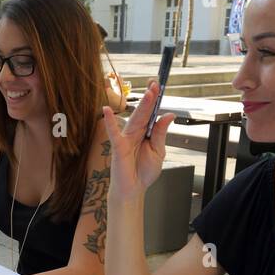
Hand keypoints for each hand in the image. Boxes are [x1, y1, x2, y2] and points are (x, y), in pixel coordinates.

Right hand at [102, 79, 173, 202]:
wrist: (133, 189)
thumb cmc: (143, 172)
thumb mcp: (158, 152)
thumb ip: (161, 133)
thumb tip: (168, 116)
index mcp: (147, 133)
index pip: (152, 113)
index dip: (155, 100)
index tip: (159, 86)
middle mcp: (136, 133)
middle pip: (144, 112)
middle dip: (150, 98)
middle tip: (156, 85)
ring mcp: (126, 138)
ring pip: (134, 118)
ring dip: (141, 106)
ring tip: (148, 93)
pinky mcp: (118, 147)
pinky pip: (114, 133)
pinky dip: (110, 122)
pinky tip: (106, 110)